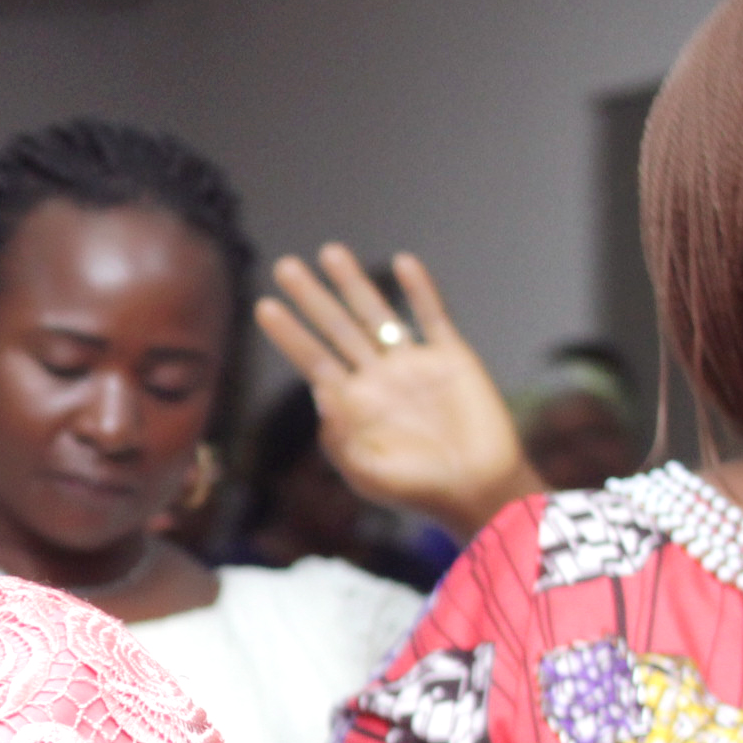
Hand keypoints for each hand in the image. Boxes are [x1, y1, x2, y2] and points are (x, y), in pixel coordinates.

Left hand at [253, 247, 543, 539]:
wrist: (479, 492)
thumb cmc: (418, 491)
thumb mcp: (367, 472)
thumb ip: (338, 437)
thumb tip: (319, 391)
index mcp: (351, 404)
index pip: (312, 359)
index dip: (289, 333)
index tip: (263, 305)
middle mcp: (377, 378)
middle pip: (336, 328)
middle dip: (311, 297)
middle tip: (283, 265)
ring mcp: (413, 364)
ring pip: (376, 314)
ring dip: (354, 283)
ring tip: (329, 251)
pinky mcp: (452, 357)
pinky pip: (432, 316)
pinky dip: (418, 290)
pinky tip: (402, 263)